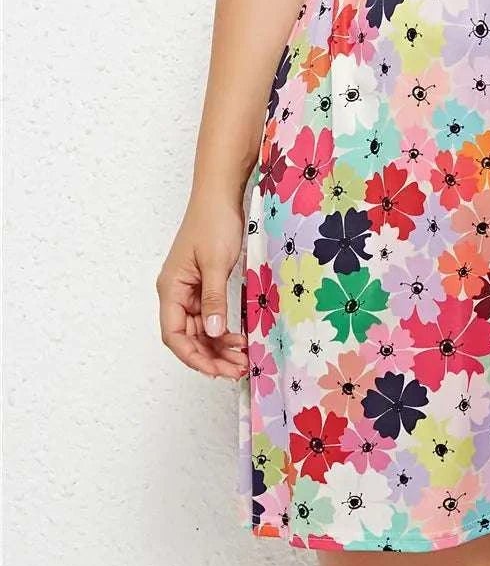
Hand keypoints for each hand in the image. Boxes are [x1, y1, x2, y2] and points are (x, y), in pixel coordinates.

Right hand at [157, 191, 249, 380]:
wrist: (220, 195)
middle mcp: (176, 293)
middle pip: (188, 336)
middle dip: (210, 356)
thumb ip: (214, 299)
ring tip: (242, 359)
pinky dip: (224, 329)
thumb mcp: (216, 263)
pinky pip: (211, 315)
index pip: (174, 334)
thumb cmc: (213, 222)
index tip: (215, 370)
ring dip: (219, 346)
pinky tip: (239, 338)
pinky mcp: (204, 285)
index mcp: (171, 288)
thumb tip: (214, 332)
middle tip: (237, 369)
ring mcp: (190, 290)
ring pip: (201, 329)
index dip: (193, 356)